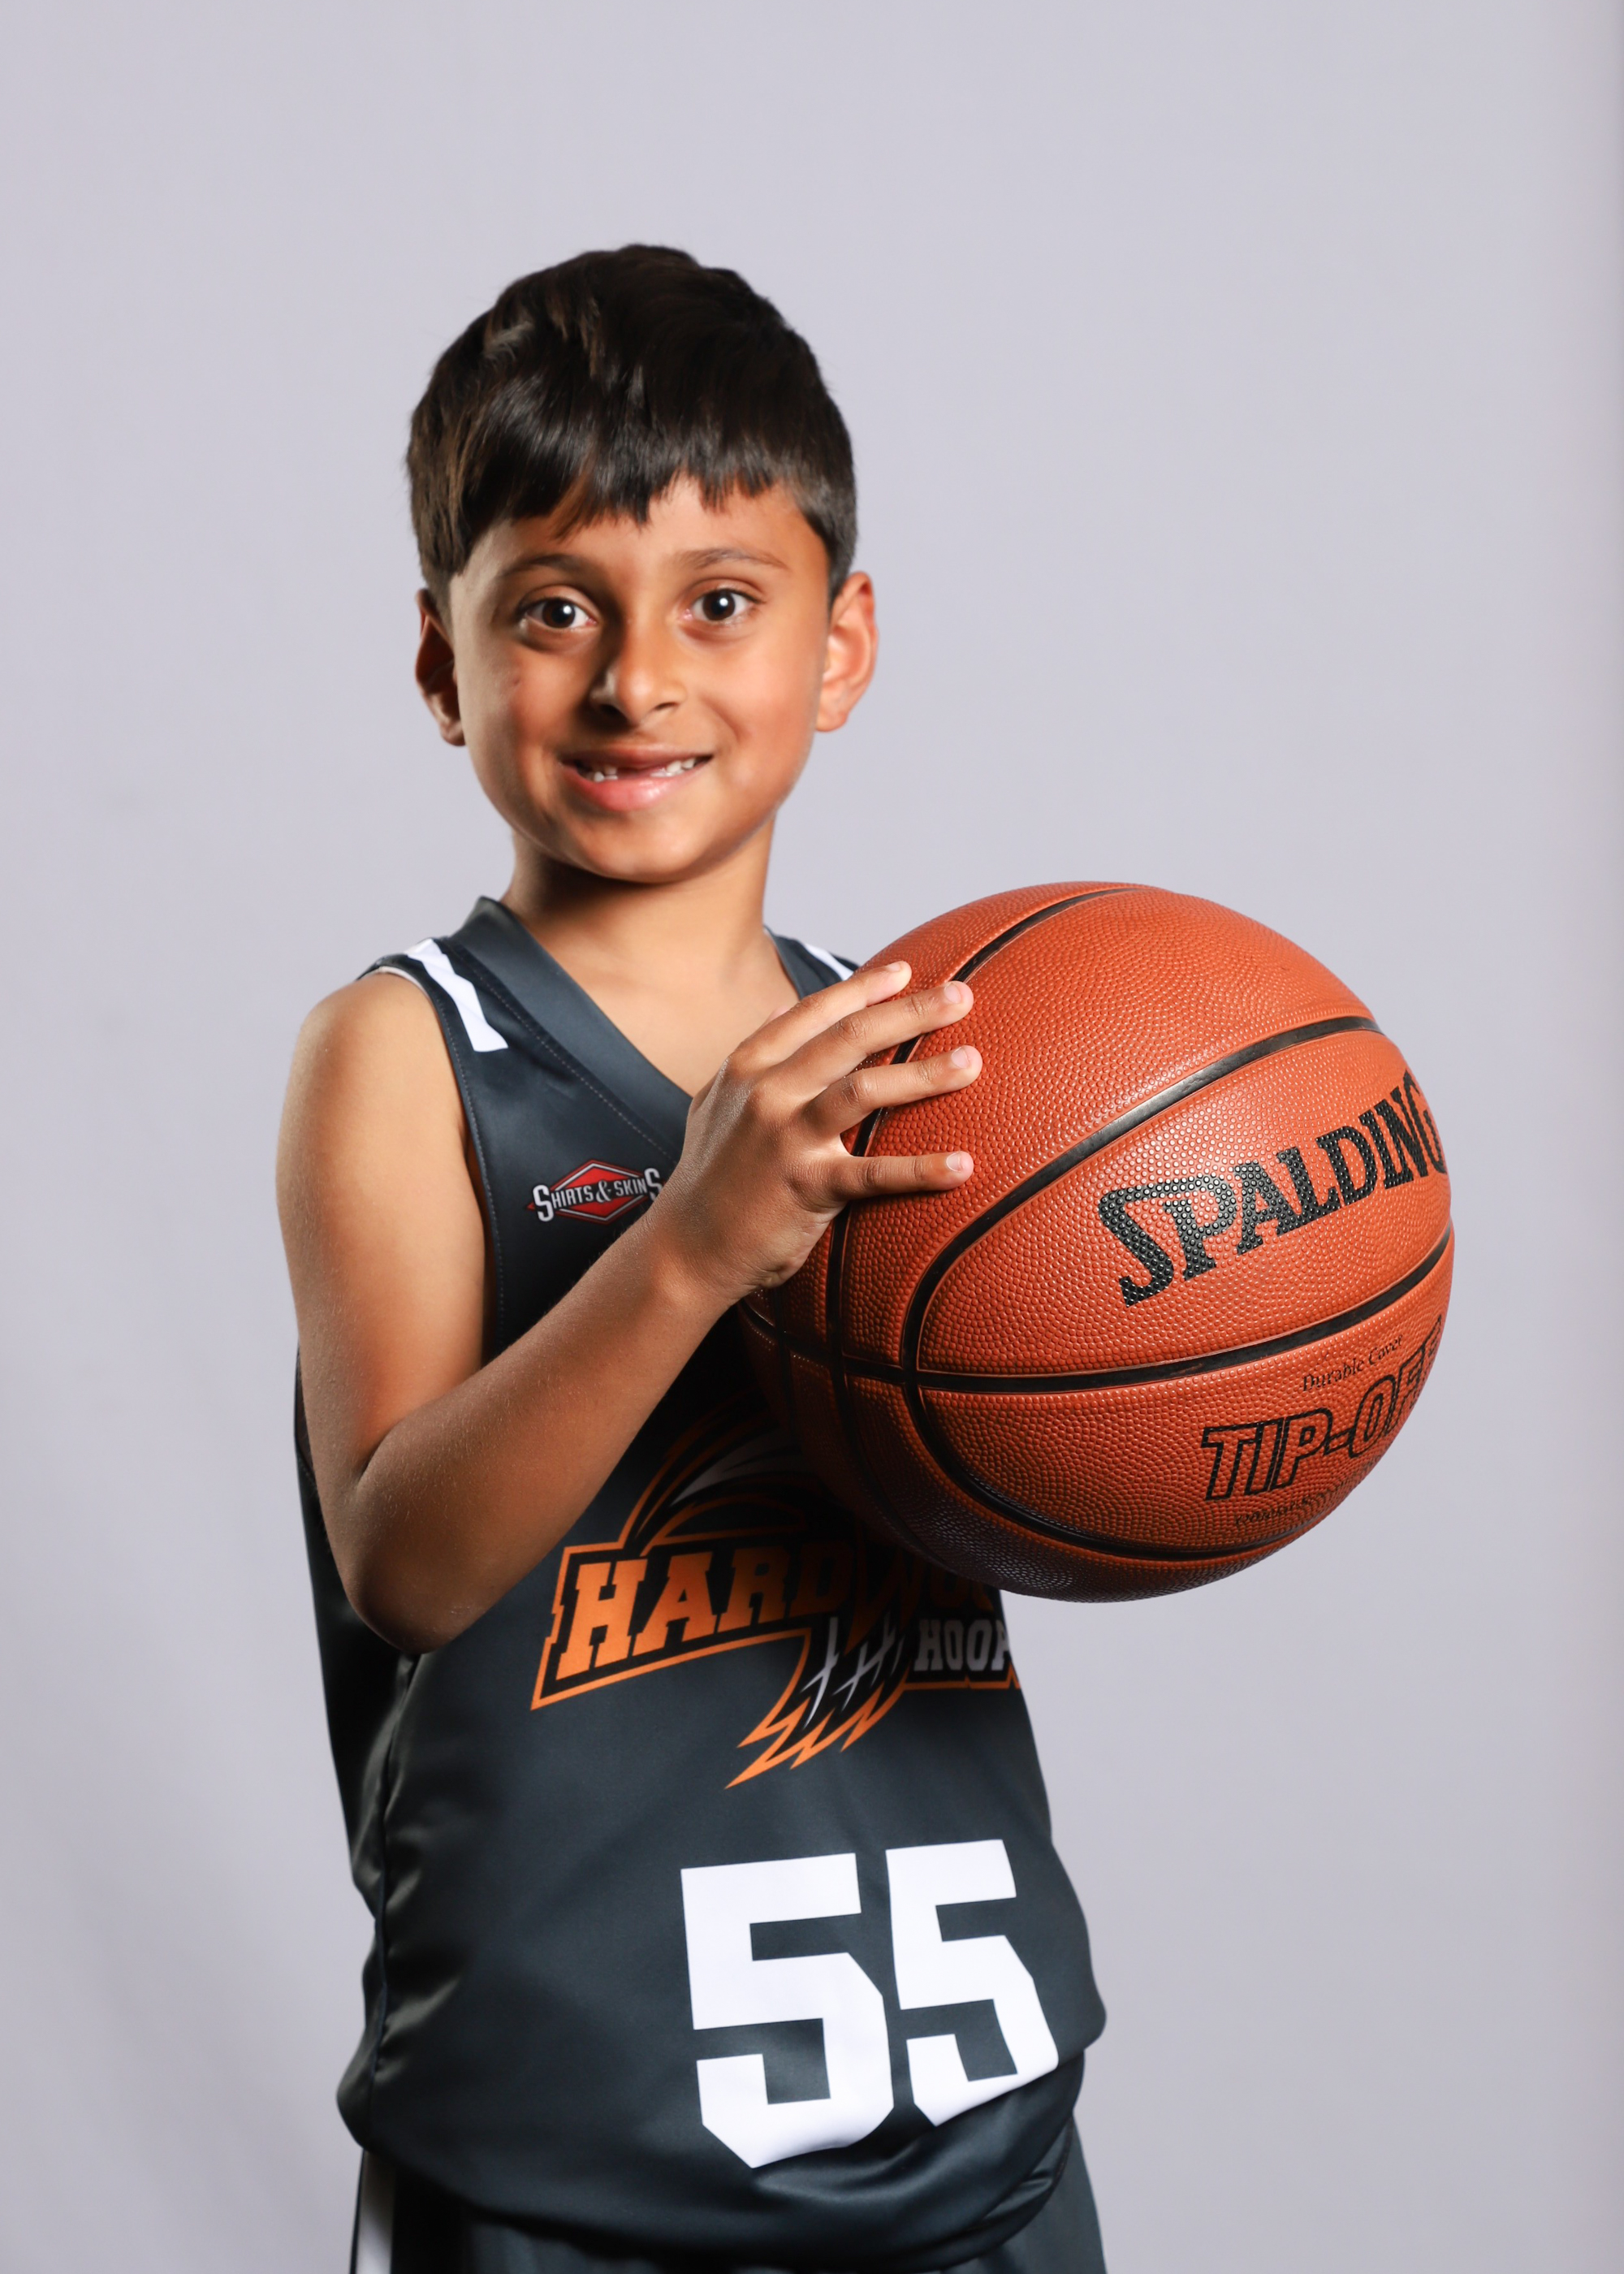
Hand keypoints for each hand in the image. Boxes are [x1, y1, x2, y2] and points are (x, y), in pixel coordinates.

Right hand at [651, 961, 979, 1304]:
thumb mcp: (715, 1101)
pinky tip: (963, 1166)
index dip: (863, 988)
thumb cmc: (710, 1176)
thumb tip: (778, 1007)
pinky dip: (921, 1169)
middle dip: (911, 1011)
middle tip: (962, 995)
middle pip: (850, 1037)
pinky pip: (873, 1173)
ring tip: (972, 1062)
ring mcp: (786, 1137)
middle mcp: (767, 1092)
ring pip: (864, 1090)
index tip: (905, 971)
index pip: (815, 1012)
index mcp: (749, 1066)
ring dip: (924, 1073)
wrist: (687, 1247)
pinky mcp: (806, 1186)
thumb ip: (751, 1054)